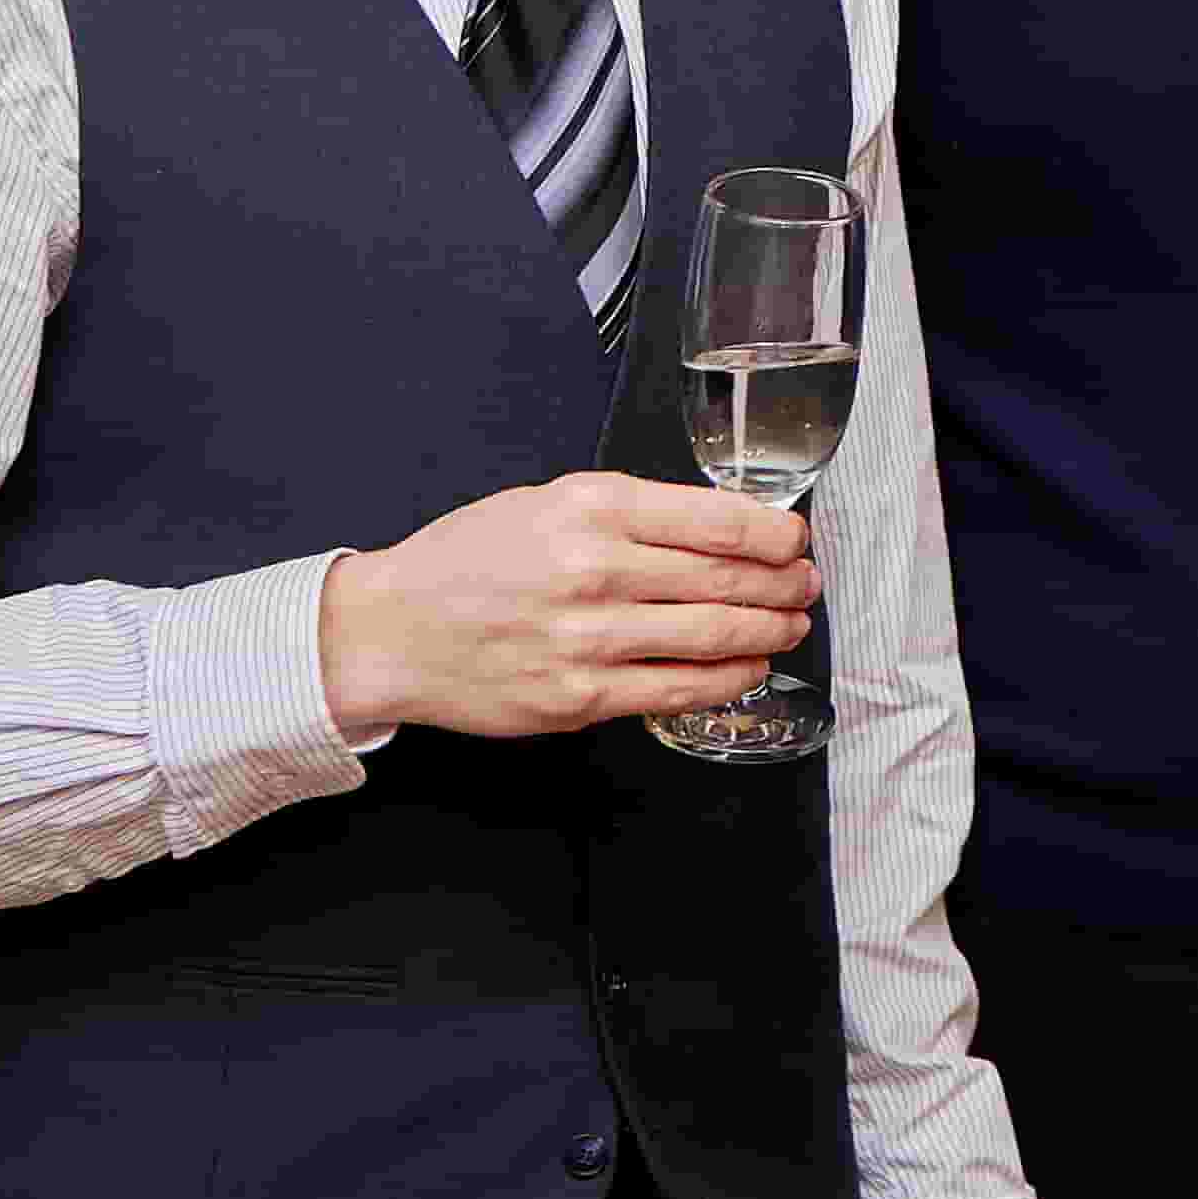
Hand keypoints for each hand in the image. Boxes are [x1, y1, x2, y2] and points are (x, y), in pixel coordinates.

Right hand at [314, 475, 814, 738]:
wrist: (392, 630)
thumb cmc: (466, 561)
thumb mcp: (545, 501)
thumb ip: (628, 511)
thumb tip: (716, 526)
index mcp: (591, 506)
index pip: (719, 520)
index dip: (776, 536)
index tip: (793, 540)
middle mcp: (596, 568)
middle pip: (728, 578)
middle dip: (784, 584)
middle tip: (805, 584)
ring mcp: (591, 638)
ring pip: (715, 635)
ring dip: (769, 630)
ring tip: (789, 624)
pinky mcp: (582, 697)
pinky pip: (680, 690)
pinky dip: (729, 680)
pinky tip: (750, 668)